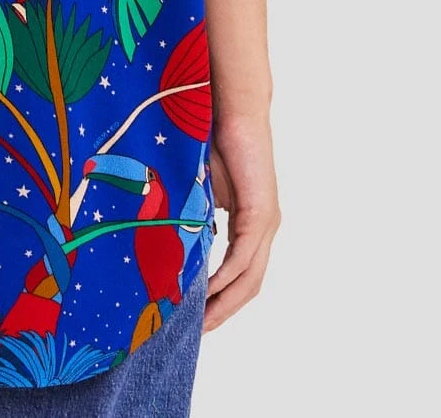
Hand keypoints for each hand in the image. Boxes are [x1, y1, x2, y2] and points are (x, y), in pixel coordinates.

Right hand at [202, 114, 280, 331]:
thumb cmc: (212, 137)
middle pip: (247, 286)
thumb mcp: (198, 188)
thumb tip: (175, 243)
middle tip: (195, 333)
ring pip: (248, 279)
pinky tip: (205, 291)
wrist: (230, 106)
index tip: (194, 317)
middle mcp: (264, 228)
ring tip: (198, 322)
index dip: (220, 299)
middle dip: (222, 313)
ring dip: (223, 304)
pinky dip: (224, 278)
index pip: (239, 274)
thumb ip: (195, 215)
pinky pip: (243, 258)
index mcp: (251, 223)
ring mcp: (265, 222)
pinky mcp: (260, 213)